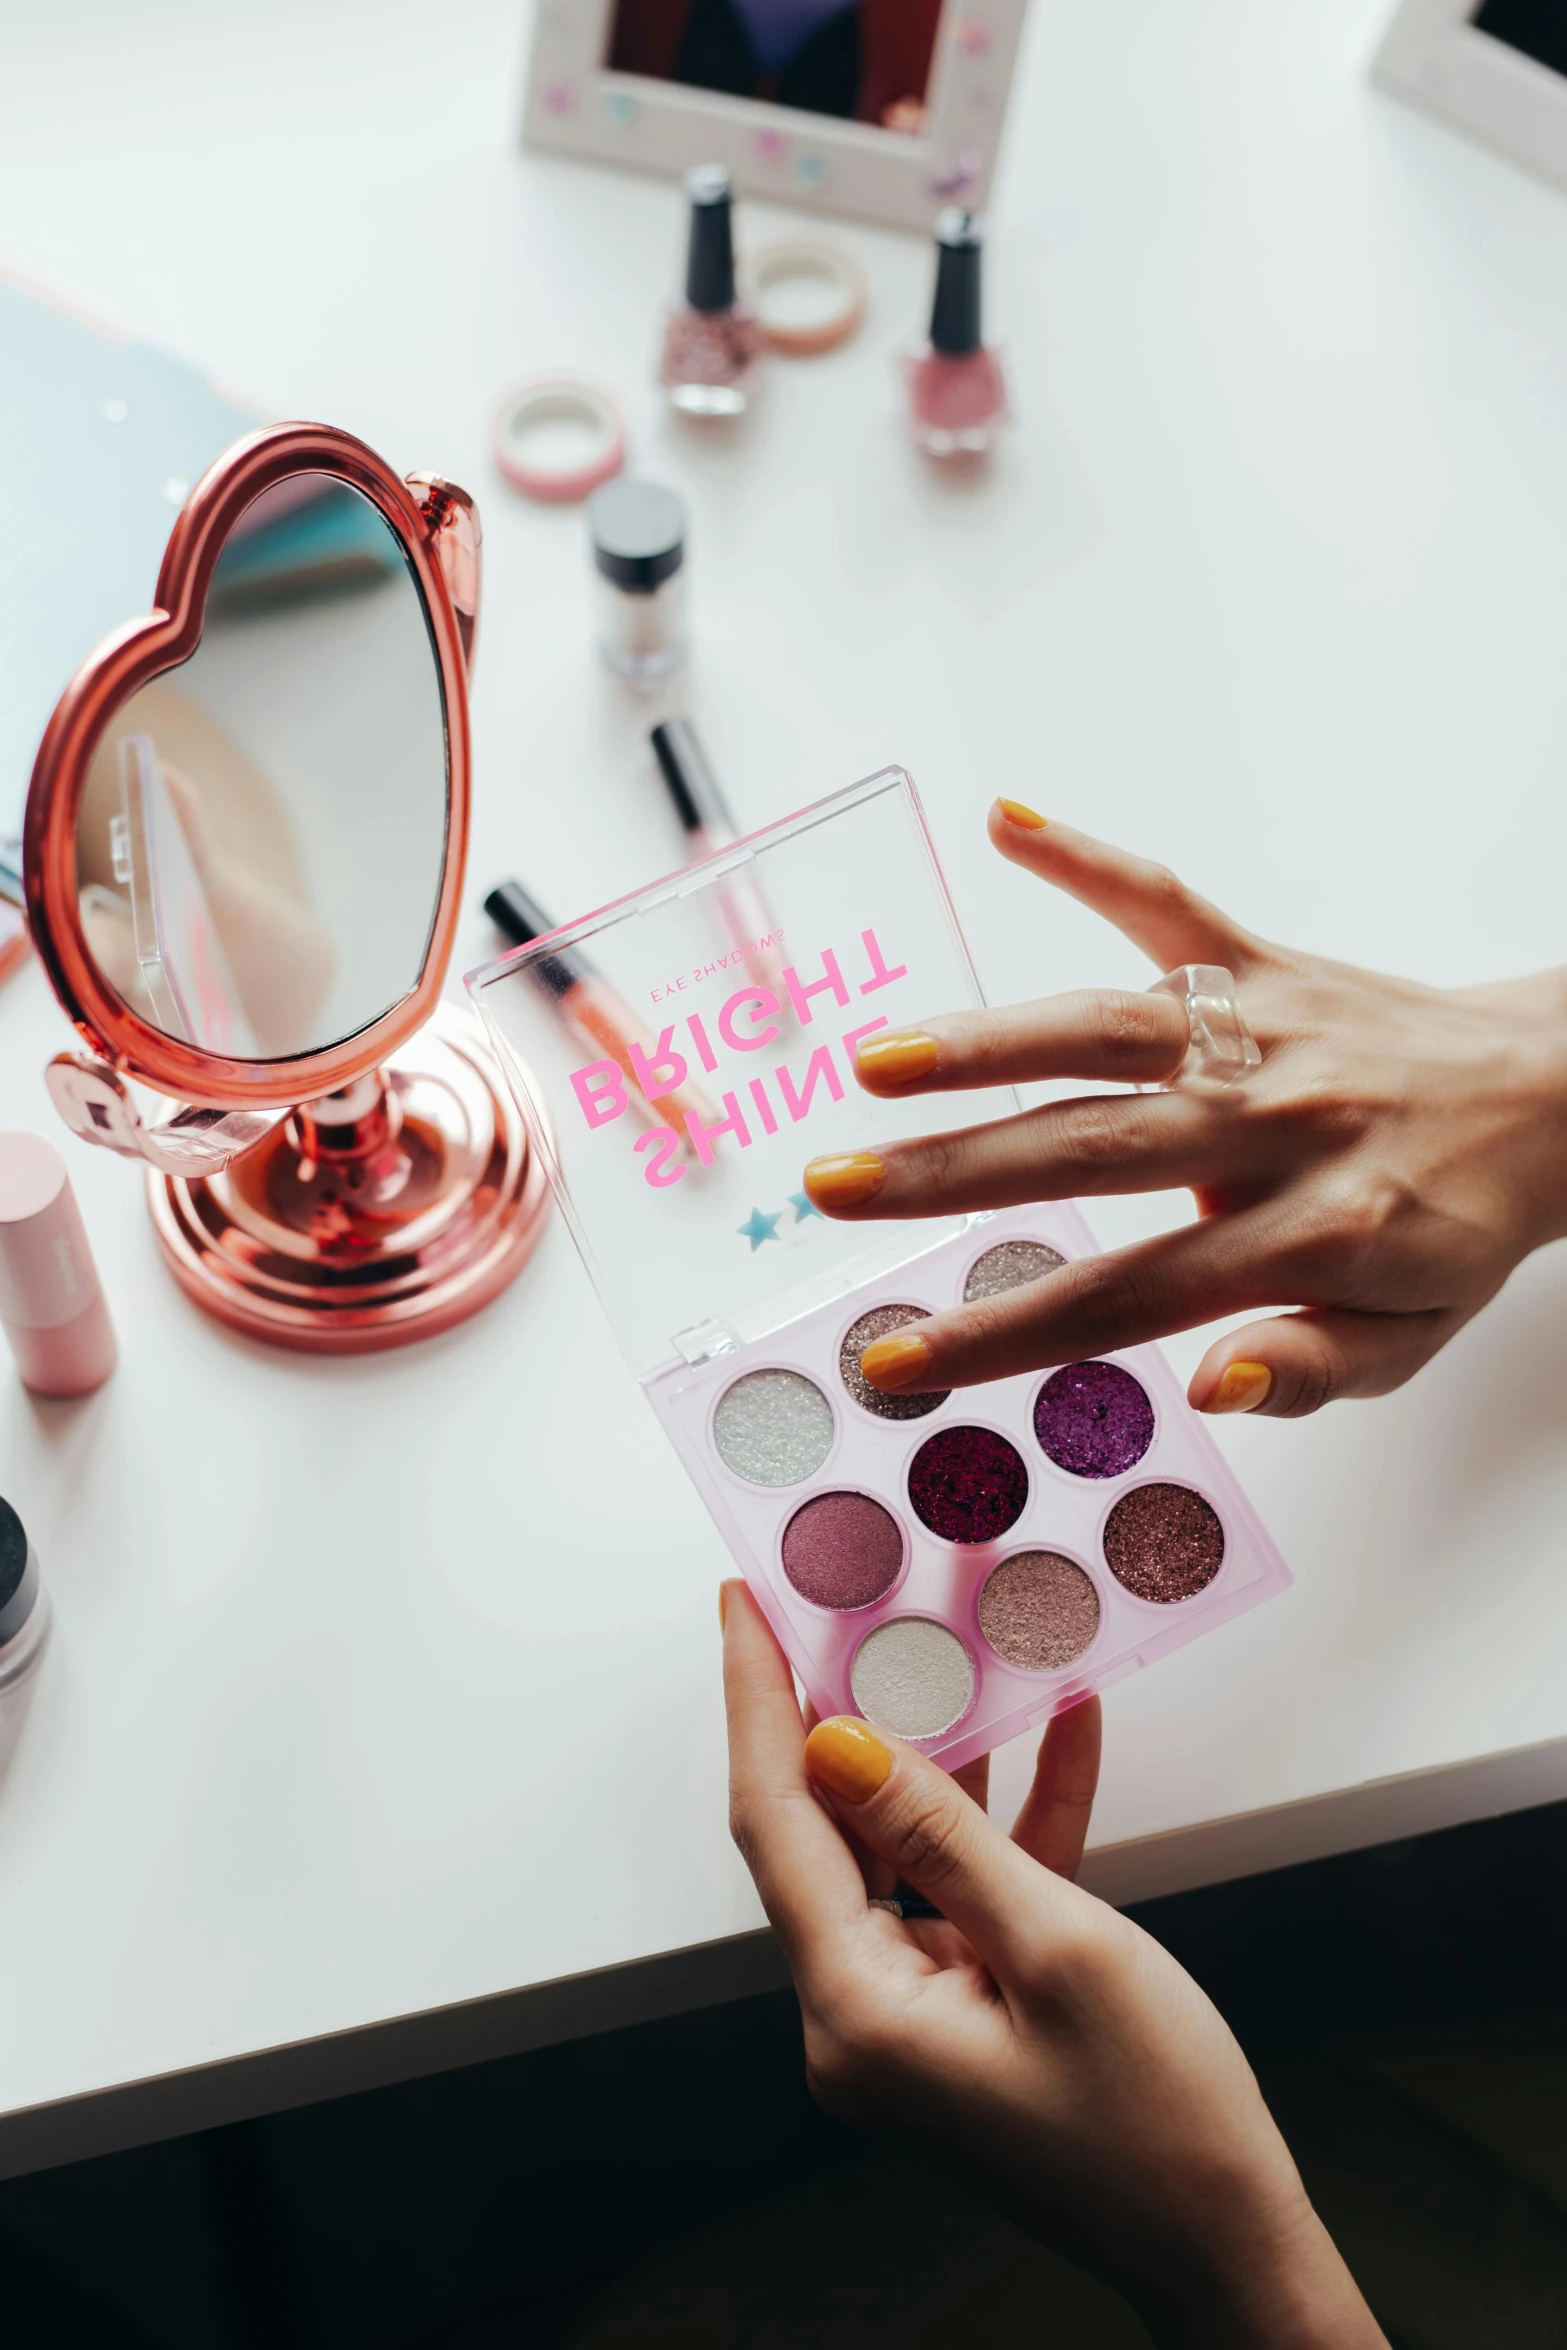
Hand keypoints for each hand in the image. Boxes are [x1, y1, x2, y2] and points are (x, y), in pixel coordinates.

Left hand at [722, 1581, 1383, 2347]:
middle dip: (849, 1702)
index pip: (775, 1819)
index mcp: (858, 2011)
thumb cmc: (1159, 2123)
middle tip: (849, 1600)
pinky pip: (966, 1889)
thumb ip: (942, 1836)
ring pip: (901, 1845)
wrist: (1228, 2247)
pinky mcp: (964, 2009)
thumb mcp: (1058, 1949)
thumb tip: (838, 1746)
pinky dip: (1011, 1819)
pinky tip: (1059, 1731)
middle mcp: (860, 2013)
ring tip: (955, 1635)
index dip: (757, 1700)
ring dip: (944, 1746)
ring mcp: (911, 2012)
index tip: (744, 1604)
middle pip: (828, 1824)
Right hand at [803, 799, 1566, 1416]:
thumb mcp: (1408, 1339)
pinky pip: (1173, 905)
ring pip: (1107, 1033)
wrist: (1548, 1097)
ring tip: (876, 1062)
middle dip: (949, 1176)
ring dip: (984, 1042)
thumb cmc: (1454, 1228)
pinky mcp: (1267, 963)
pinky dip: (1091, 858)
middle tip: (833, 1189)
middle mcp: (1278, 1125)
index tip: (897, 1357)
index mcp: (1308, 1234)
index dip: (1002, 1335)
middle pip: (1089, 1152)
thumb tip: (1206, 1384)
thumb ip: (1314, 1371)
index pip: (1124, 1298)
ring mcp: (1266, 1032)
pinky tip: (1009, 821)